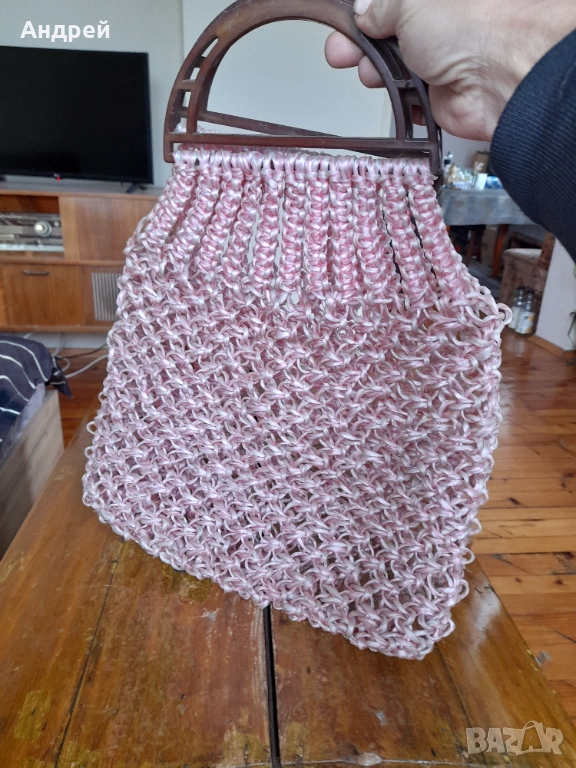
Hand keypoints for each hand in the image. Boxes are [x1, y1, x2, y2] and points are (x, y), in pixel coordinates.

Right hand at [325, 0, 575, 140]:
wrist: (499, 77)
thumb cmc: (473, 26)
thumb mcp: (408, 3)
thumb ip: (381, 7)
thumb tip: (365, 10)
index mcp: (434, 1)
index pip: (388, 5)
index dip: (363, 14)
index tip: (343, 23)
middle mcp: (439, 26)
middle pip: (386, 35)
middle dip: (360, 44)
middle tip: (341, 52)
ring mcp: (439, 61)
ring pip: (393, 69)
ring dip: (375, 72)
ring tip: (368, 74)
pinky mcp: (438, 96)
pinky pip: (407, 100)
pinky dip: (396, 99)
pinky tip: (391, 93)